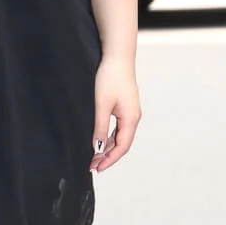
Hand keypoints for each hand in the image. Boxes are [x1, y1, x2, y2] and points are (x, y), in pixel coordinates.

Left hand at [91, 54, 139, 172]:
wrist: (117, 56)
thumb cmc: (110, 77)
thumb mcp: (101, 105)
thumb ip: (99, 128)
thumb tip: (97, 148)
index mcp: (130, 119)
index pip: (121, 147)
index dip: (109, 160)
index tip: (97, 168)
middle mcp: (133, 117)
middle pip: (122, 144)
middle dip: (107, 156)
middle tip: (92, 165)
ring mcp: (130, 111)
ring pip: (120, 136)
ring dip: (107, 147)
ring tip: (93, 155)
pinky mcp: (125, 106)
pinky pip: (118, 127)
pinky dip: (109, 136)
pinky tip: (99, 139)